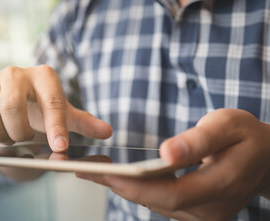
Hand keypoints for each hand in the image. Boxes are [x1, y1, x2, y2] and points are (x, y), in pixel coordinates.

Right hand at [0, 65, 111, 150]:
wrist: (15, 103)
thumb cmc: (42, 109)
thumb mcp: (65, 116)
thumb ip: (83, 123)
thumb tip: (107, 132)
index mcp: (45, 76)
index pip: (53, 102)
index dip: (56, 127)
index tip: (60, 149)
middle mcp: (17, 73)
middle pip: (11, 105)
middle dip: (18, 132)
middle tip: (24, 140)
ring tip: (7, 137)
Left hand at [77, 109, 269, 220]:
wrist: (264, 156)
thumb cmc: (245, 136)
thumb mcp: (226, 126)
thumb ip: (199, 140)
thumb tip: (167, 153)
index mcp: (221, 185)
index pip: (170, 193)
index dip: (134, 185)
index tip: (103, 172)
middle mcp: (210, 210)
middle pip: (156, 201)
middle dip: (118, 185)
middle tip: (85, 169)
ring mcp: (203, 215)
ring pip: (155, 204)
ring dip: (124, 187)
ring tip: (94, 171)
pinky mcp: (195, 212)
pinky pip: (160, 202)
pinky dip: (138, 189)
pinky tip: (119, 177)